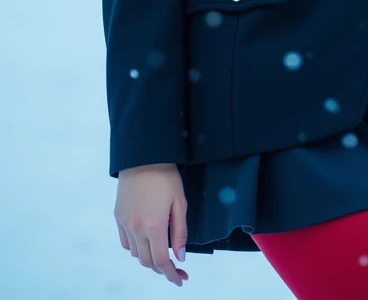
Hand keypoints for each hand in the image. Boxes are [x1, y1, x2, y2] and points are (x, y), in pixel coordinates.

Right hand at [114, 164, 189, 286]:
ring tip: (161, 252)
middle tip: (174, 268)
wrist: (142, 156)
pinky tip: (145, 241)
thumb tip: (180, 257)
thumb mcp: (180, 203)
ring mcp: (124, 223)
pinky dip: (135, 248)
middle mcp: (136, 229)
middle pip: (147, 262)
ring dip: (149, 258)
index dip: (171, 274)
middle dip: (161, 269)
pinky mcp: (118, 216)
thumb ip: (180, 232)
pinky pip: (125, 242)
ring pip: (136, 254)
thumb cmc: (165, 177)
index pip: (161, 262)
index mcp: (153, 226)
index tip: (181, 279)